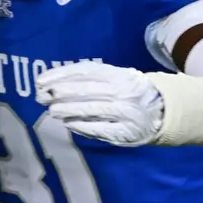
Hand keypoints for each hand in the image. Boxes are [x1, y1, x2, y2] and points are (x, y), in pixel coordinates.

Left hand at [36, 61, 165, 146]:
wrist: (162, 111)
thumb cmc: (129, 92)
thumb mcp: (115, 78)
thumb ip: (89, 80)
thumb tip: (53, 84)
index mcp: (118, 74)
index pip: (85, 71)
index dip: (61, 75)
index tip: (40, 80)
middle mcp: (123, 90)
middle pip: (87, 89)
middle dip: (61, 92)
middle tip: (40, 97)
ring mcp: (126, 111)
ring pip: (93, 108)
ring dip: (68, 110)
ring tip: (51, 111)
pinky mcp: (126, 132)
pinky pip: (101, 128)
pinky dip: (82, 126)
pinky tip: (68, 124)